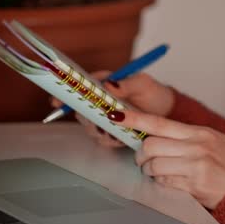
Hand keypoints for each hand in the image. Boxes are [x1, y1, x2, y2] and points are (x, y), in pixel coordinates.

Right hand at [51, 70, 176, 149]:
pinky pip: (102, 139)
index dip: (67, 92)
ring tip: (110, 130)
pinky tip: (118, 137)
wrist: (168, 113)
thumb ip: (125, 84)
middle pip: (80, 109)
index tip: (57, 101)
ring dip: (96, 129)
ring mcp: (106, 118)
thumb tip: (108, 85)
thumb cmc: (154, 93)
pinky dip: (108, 139)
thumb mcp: (142, 83)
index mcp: (105, 84)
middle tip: (97, 119)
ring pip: (89, 126)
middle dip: (85, 116)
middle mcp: (102, 101)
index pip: (81, 86)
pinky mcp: (112, 132)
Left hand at [108, 109, 224, 209]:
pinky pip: (165, 182)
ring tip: (160, 173)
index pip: (159, 122)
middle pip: (150, 145)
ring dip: (151, 171)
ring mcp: (194, 165)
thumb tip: (158, 135)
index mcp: (198, 132)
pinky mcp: (194, 184)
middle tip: (144, 160)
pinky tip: (173, 181)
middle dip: (141, 155)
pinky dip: (163, 183)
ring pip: (154, 165)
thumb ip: (187, 137)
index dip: (134, 119)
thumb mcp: (213, 140)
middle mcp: (195, 146)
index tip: (116, 116)